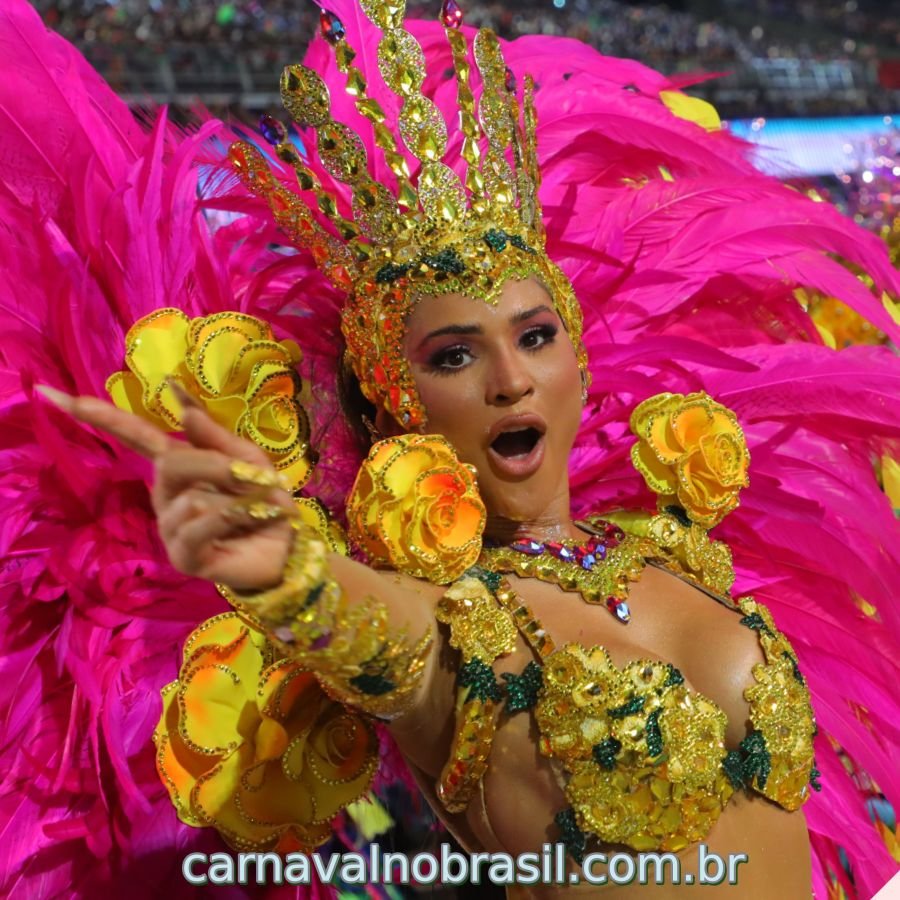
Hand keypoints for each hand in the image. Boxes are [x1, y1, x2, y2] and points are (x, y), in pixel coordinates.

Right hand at [36, 381, 294, 591]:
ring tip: (257, 509)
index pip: (134, 437)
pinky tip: (250, 520)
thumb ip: (213, 434)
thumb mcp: (248, 459)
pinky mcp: (183, 557)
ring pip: (188, 498)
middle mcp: (165, 497)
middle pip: (171, 464)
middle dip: (217, 466)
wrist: (289, 544)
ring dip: (236, 498)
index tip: (55, 393)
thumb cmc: (265, 501)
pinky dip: (233, 517)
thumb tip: (175, 393)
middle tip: (257, 477)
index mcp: (177, 468)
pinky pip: (198, 526)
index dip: (99, 416)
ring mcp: (170, 529)